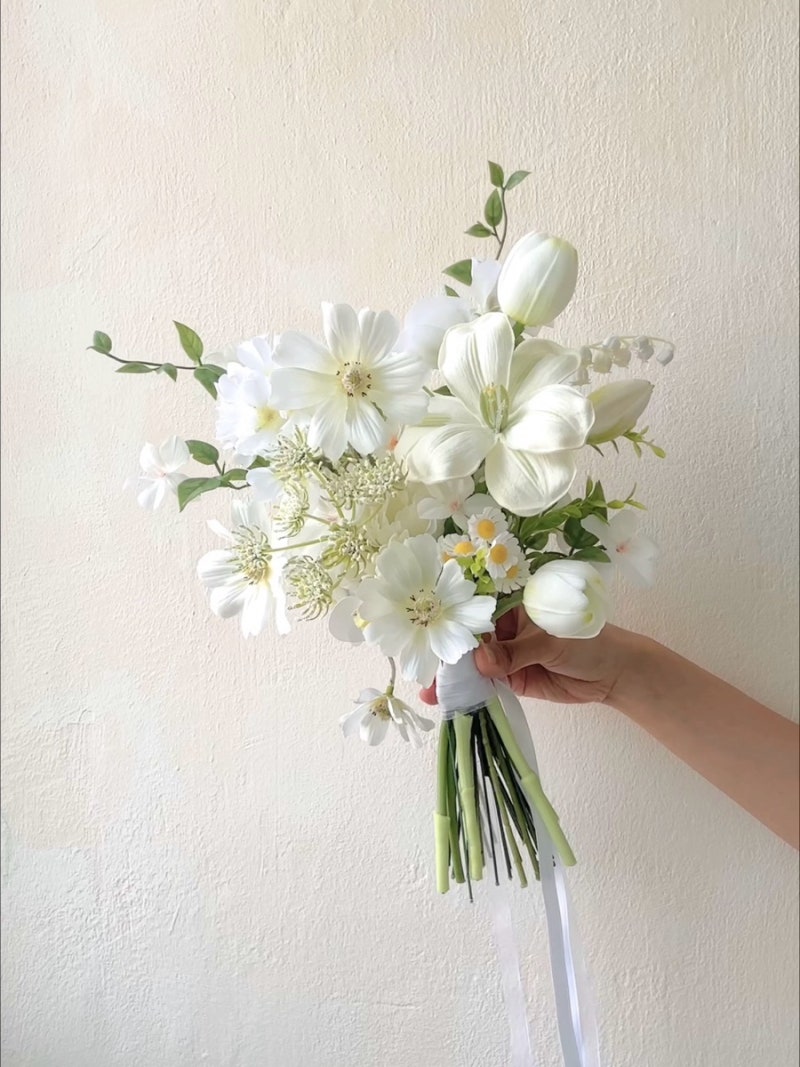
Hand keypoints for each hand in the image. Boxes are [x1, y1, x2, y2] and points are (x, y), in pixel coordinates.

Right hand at [419, 608, 637, 705]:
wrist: (613, 673)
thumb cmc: (588, 641)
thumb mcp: (551, 641)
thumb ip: (515, 652)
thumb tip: (480, 661)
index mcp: (513, 602)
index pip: (476, 605)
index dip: (452, 616)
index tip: (430, 629)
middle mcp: (504, 624)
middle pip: (468, 636)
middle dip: (447, 652)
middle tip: (425, 669)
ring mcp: (506, 652)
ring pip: (472, 662)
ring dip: (452, 676)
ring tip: (432, 691)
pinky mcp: (510, 677)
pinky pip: (484, 682)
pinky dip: (468, 690)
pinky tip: (449, 699)